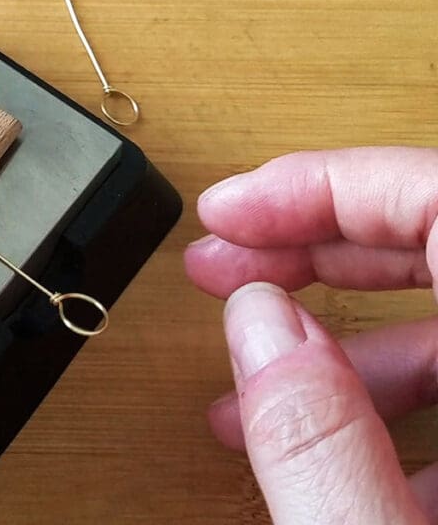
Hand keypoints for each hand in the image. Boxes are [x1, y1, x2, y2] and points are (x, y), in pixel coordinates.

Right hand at [186, 147, 437, 523]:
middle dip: (312, 247)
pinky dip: (377, 405)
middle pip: (437, 243)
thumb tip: (259, 324)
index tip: (232, 210)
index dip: (326, 187)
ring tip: (244, 373)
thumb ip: (322, 448)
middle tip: (220, 263)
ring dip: (333, 339)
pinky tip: (312, 449)